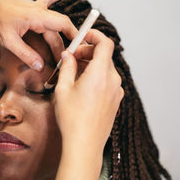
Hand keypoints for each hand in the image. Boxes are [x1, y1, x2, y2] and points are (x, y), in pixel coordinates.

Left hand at [0, 0, 76, 70]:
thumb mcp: (8, 41)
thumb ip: (25, 54)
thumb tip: (39, 65)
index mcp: (36, 16)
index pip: (63, 25)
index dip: (74, 37)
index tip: (79, 49)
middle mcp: (39, 10)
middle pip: (58, 29)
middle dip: (65, 45)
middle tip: (66, 61)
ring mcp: (35, 7)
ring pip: (55, 22)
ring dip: (62, 34)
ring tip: (71, 46)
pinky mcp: (30, 8)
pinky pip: (49, 0)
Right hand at [55, 29, 123, 155]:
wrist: (84, 145)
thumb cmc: (72, 119)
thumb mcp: (63, 89)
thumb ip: (67, 67)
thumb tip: (68, 55)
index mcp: (100, 74)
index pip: (105, 43)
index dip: (94, 35)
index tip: (82, 36)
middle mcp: (113, 80)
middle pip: (104, 56)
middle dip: (88, 52)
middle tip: (71, 58)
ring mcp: (117, 92)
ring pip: (105, 69)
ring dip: (91, 66)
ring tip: (73, 75)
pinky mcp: (116, 101)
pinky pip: (108, 81)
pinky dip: (96, 77)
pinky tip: (82, 87)